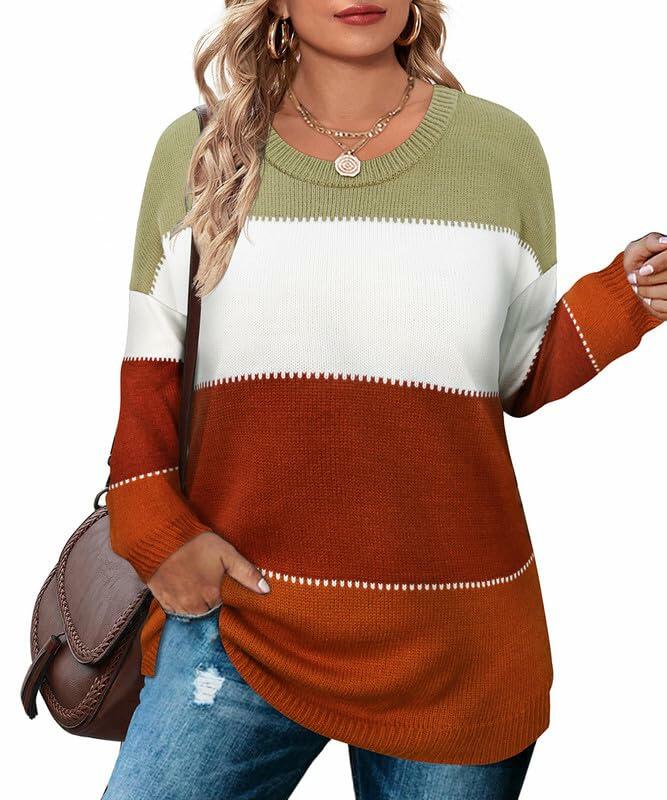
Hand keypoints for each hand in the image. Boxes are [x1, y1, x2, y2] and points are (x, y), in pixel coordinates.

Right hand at [147, 531, 269, 615]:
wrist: (161, 537)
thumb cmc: (196, 544)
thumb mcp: (226, 553)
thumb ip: (247, 573)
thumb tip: (266, 590)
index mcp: (211, 595)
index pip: (222, 608)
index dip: (222, 597)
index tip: (220, 587)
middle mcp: (194, 605)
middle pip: (206, 613)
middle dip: (208, 602)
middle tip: (206, 584)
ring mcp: (176, 605)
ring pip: (191, 614)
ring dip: (194, 605)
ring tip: (195, 585)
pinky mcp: (162, 601)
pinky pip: (175, 611)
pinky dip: (180, 604)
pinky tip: (182, 588)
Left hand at [624, 232, 666, 319]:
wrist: (637, 281)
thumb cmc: (639, 262)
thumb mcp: (638, 248)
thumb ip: (651, 241)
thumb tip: (665, 242)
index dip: (659, 264)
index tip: (642, 270)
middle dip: (648, 280)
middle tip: (633, 279)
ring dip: (647, 292)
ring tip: (638, 288)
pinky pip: (665, 308)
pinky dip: (652, 304)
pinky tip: (647, 297)